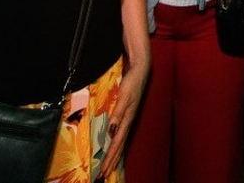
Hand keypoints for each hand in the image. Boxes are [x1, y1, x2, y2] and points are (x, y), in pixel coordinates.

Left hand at [100, 58, 149, 174]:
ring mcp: (127, 119)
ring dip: (113, 155)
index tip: (103, 171)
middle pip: (119, 147)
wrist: (140, 70)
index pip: (116, 144)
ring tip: (108, 167)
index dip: (110, 158)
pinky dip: (116, 144)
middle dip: (111, 162)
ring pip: (119, 142)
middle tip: (102, 176)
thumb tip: (111, 132)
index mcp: (126, 120)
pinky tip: (113, 146)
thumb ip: (117, 114)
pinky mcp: (126, 114)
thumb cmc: (132, 82)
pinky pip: (120, 134)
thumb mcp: (124, 97)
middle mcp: (127, 122)